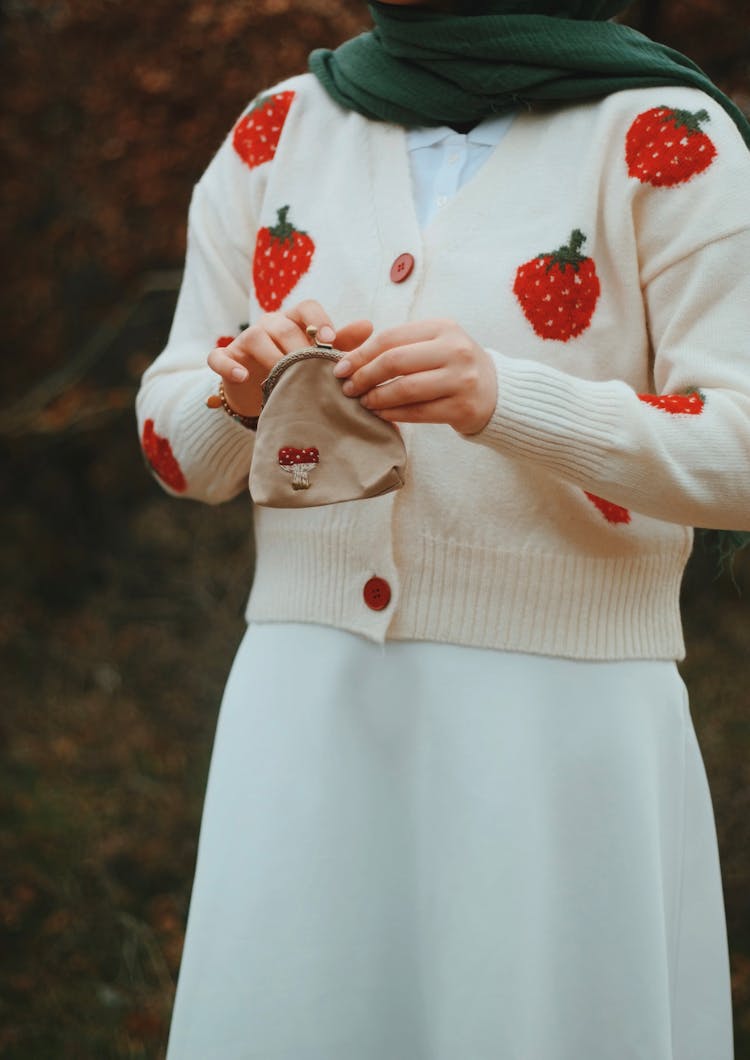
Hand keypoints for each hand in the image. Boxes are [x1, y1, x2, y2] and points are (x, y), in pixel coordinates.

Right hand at [207, 300, 373, 416]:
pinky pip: (220, 357)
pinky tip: (243, 376)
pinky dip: (229, 365)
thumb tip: (368, 326)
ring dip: (270, 356)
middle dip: (299, 347)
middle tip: (313, 370)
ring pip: (255, 337)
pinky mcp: (225, 359)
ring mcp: (244, 341)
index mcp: (295, 321)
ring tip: (283, 377)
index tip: (331, 341)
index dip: (320, 321)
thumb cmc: (296, 371)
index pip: (307, 308)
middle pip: (283, 325)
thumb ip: (342, 344)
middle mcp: (269, 325)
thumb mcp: (319, 358)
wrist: (260, 394)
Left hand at [332, 318, 496, 434]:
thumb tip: (349, 357)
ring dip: (376, 397)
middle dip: (364, 376)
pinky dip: (393, 414)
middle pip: (395, 361)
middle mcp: (454, 349)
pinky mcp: (462, 407)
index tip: (340, 368)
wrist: (497, 392)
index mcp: (443, 327)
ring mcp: (461, 379)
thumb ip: (400, 345)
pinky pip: (418, 413)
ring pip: (405, 389)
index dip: (360, 354)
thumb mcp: (434, 344)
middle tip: (347, 388)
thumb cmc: (454, 367)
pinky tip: (380, 414)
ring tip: (362, 402)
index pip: (390, 337)